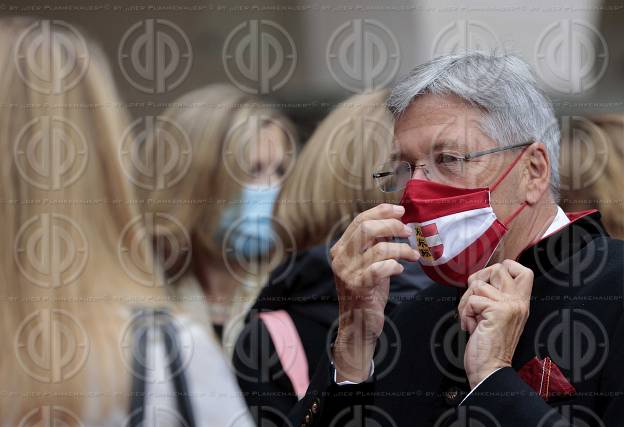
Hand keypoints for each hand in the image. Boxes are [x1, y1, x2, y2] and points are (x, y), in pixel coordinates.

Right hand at [330, 204, 419, 381]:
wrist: (358, 326)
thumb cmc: (367, 293)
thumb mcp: (367, 264)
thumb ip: (374, 244)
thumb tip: (394, 223)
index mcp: (341, 249)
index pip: (359, 220)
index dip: (381, 212)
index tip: (400, 210)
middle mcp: (340, 258)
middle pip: (367, 228)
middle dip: (392, 226)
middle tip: (408, 232)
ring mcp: (347, 273)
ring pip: (379, 248)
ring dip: (402, 249)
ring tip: (412, 255)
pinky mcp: (358, 287)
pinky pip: (381, 268)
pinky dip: (395, 266)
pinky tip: (400, 270)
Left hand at [459, 260, 533, 387]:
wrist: (490, 370)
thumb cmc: (488, 345)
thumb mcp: (495, 316)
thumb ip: (493, 297)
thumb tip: (477, 279)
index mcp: (520, 303)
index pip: (522, 270)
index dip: (503, 267)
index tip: (488, 283)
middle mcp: (519, 302)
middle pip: (498, 269)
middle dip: (477, 281)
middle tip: (474, 301)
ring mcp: (510, 306)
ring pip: (479, 284)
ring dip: (466, 302)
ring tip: (472, 319)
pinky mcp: (498, 312)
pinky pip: (471, 300)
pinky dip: (465, 314)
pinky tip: (472, 327)